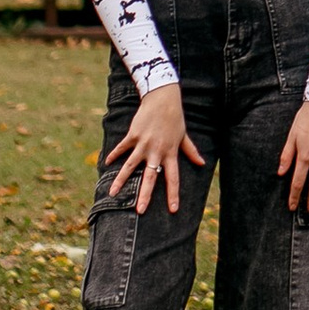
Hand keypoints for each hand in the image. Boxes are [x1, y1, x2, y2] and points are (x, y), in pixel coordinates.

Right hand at [105, 82, 204, 215]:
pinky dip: (114, 155)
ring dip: (121, 180)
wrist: (163, 98)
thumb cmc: (175, 118)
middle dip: (145, 195)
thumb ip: (191, 151)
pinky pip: (122, 148)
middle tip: (140, 211)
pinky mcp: (133, 135)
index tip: (172, 209)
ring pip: (131, 166)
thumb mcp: (184, 136)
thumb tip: (202, 163)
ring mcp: (143, 144)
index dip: (173, 194)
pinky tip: (106, 163)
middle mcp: (157, 151)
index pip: (173, 178)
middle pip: (151, 177)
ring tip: (112, 193)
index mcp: (171, 153)